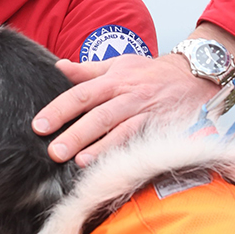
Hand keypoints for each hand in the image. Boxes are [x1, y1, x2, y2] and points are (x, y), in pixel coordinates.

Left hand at [32, 24, 234, 165]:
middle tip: (54, 151)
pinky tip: (114, 168)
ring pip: (122, 132)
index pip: (81, 94)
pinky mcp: (163, 130)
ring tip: (80, 163)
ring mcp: (147, 115)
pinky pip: (144, 144)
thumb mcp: (119, 64)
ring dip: (101, 149)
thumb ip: (87, 70)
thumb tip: (57, 68)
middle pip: (99, 116)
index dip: (59, 110)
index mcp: (114, 80)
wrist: (195, 76)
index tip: (39, 126)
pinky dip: (128, 155)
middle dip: (76, 134)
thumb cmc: (151, 73)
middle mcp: (129, 97)